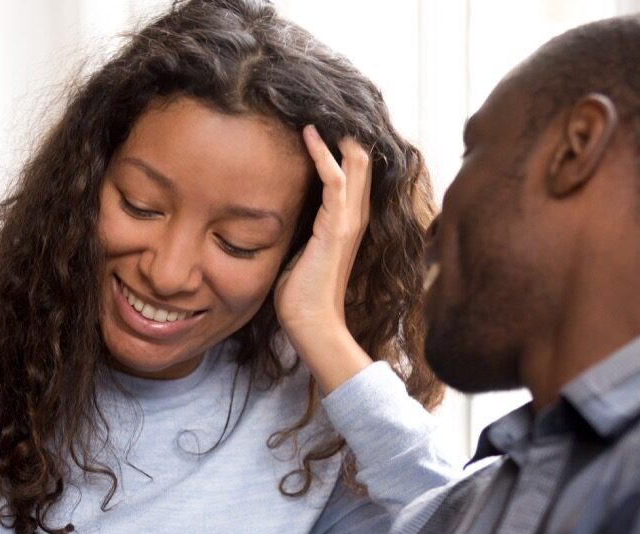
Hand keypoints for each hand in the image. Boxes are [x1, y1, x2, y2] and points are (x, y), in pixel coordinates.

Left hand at [274, 126, 374, 393]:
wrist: (312, 324)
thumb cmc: (302, 295)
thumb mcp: (301, 252)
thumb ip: (300, 229)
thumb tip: (278, 213)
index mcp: (347, 221)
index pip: (353, 172)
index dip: (342, 145)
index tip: (320, 121)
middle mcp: (355, 216)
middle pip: (362, 159)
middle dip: (344, 131)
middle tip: (321, 104)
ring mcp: (349, 220)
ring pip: (355, 161)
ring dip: (336, 134)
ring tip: (316, 108)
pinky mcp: (336, 226)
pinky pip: (335, 178)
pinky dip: (322, 152)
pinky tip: (309, 133)